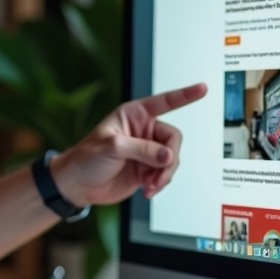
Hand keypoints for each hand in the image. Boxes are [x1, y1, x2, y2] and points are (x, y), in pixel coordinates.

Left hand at [51, 83, 206, 206]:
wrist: (77, 185)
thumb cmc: (86, 159)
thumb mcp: (112, 148)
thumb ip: (143, 150)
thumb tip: (168, 156)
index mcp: (134, 115)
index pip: (164, 102)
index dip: (184, 95)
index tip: (202, 89)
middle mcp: (143, 131)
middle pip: (173, 139)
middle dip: (169, 158)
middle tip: (159, 173)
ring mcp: (146, 151)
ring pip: (172, 159)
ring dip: (164, 174)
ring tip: (150, 185)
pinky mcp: (147, 170)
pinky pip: (166, 174)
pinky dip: (160, 183)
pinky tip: (148, 190)